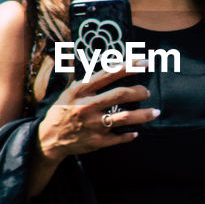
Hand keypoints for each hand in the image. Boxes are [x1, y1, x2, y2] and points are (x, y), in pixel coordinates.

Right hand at [35, 65, 157, 162]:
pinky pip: (120, 137)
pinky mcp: (97, 141)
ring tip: (155, 111)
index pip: (109, 74)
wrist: (49, 139)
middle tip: (146, 91)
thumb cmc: (61, 111)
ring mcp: (93, 124)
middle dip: (139, 91)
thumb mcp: (69, 91)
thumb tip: (108, 67)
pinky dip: (130, 135)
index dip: (129, 66)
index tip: (144, 62)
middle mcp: (88, 106)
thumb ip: (87, 80)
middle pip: (121, 94)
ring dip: (144, 114)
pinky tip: (136, 131)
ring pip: (125, 117)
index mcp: (81, 90)